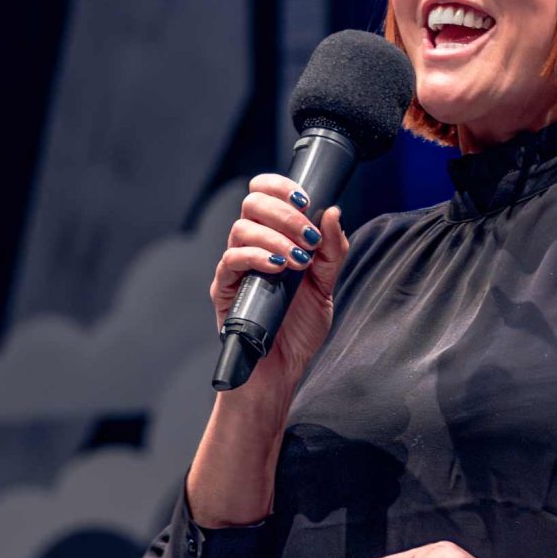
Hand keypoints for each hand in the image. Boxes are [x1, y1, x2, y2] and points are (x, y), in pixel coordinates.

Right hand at [209, 173, 349, 398]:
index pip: (266, 194)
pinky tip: (277, 268)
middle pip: (252, 203)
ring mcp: (236, 267)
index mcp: (273, 237)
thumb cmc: (299, 329)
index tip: (306, 201)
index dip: (282, 187)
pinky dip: (255, 257)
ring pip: (241, 228)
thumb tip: (332, 212)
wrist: (282, 370)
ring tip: (298, 261)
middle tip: (308, 236)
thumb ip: (332, 251)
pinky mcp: (224, 289)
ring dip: (274, 237)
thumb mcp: (326, 286)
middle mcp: (251, 246)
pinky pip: (231, 260)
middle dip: (284, 213)